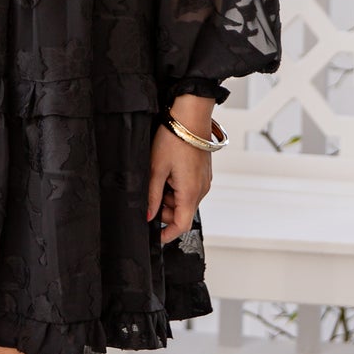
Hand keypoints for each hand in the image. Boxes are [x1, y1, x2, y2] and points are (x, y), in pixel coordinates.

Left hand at [147, 94, 216, 246]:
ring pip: (184, 200)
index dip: (167, 234)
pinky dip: (177, 187)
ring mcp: (204, 181)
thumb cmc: (173, 140)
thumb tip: (149, 216)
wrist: (190, 117)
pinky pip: (189, 188)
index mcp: (190, 193)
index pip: (181, 225)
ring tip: (159, 176)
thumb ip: (152, 196)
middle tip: (151, 193)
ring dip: (170, 196)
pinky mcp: (203, 173)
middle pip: (182, 213)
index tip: (155, 236)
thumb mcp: (156, 169)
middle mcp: (201, 190)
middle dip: (165, 210)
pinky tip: (168, 171)